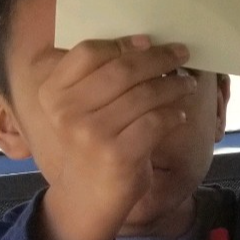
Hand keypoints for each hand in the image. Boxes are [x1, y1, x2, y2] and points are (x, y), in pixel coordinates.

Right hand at [32, 37, 199, 239]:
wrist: (87, 198)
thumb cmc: (91, 145)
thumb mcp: (78, 109)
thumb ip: (96, 78)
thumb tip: (141, 42)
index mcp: (53, 93)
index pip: (89, 52)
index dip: (123, 43)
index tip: (149, 41)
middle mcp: (67, 111)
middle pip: (122, 69)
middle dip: (158, 58)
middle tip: (181, 54)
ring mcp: (92, 134)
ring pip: (144, 94)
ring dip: (172, 84)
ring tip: (186, 83)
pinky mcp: (118, 154)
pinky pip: (156, 122)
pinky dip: (172, 114)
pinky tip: (179, 114)